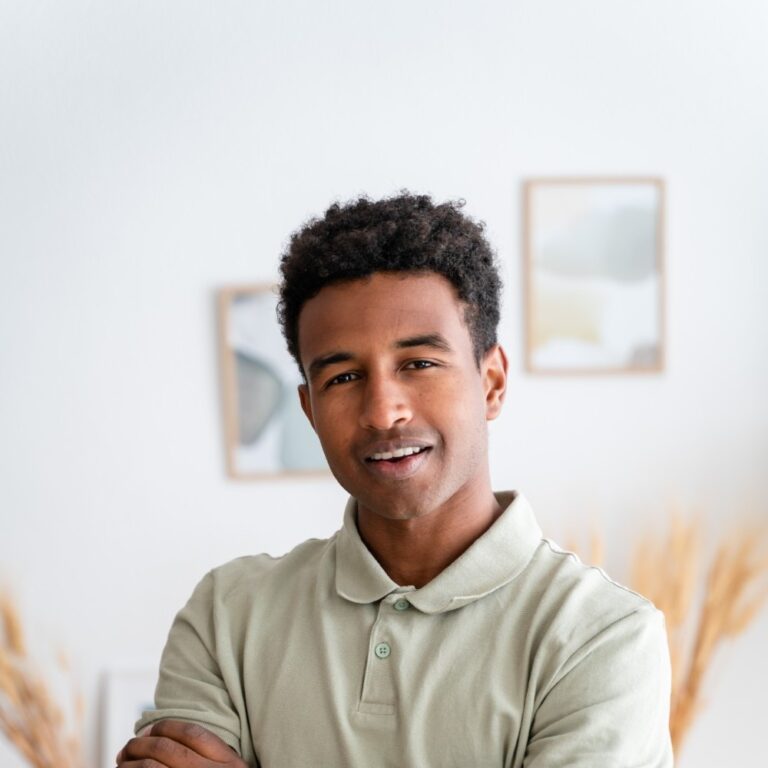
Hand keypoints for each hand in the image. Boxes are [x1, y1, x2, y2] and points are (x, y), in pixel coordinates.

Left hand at [116, 719, 247, 767]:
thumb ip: (215, 759)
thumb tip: (171, 739)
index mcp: (231, 765)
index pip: (193, 733)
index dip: (166, 726)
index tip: (150, 729)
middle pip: (168, 750)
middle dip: (141, 745)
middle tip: (128, 747)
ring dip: (130, 764)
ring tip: (122, 763)